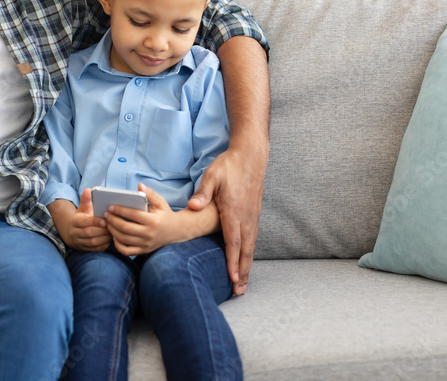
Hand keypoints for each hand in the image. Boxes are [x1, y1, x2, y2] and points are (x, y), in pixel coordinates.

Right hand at [57, 189, 110, 251]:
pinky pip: (96, 249)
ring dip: (105, 237)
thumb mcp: (82, 208)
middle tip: (113, 226)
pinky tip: (111, 239)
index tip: (105, 220)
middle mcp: (75, 233)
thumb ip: (86, 200)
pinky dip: (105, 244)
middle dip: (102, 230)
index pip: (84, 222)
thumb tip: (88, 190)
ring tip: (113, 232)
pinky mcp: (86, 250)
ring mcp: (80, 243)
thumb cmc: (82, 218)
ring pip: (93, 242)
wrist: (73, 233)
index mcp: (75, 222)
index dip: (95, 221)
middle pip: (89, 233)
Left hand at [106, 185, 176, 255]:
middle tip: (106, 215)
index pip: (133, 215)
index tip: (110, 206)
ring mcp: (146, 244)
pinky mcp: (144, 251)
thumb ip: (150, 193)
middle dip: (113, 220)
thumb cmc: (165, 214)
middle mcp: (149, 234)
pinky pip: (127, 251)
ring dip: (113, 231)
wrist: (176, 231)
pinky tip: (115, 237)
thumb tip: (140, 185)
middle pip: (125, 228)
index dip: (120, 210)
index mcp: (153, 221)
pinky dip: (118, 245)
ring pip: (124, 239)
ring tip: (108, 223)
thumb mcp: (160, 202)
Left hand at [188, 146, 265, 294]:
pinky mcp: (254, 215)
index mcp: (234, 211)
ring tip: (242, 284)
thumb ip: (203, 193)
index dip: (232, 261)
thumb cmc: (229, 166)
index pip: (233, 242)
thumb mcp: (212, 176)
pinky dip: (249, 255)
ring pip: (250, 247)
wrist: (251, 156)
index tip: (231, 278)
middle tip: (239, 291)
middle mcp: (246, 218)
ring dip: (246, 266)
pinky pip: (252, 240)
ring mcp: (252, 217)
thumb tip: (192, 206)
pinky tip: (245, 263)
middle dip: (241, 272)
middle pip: (245, 251)